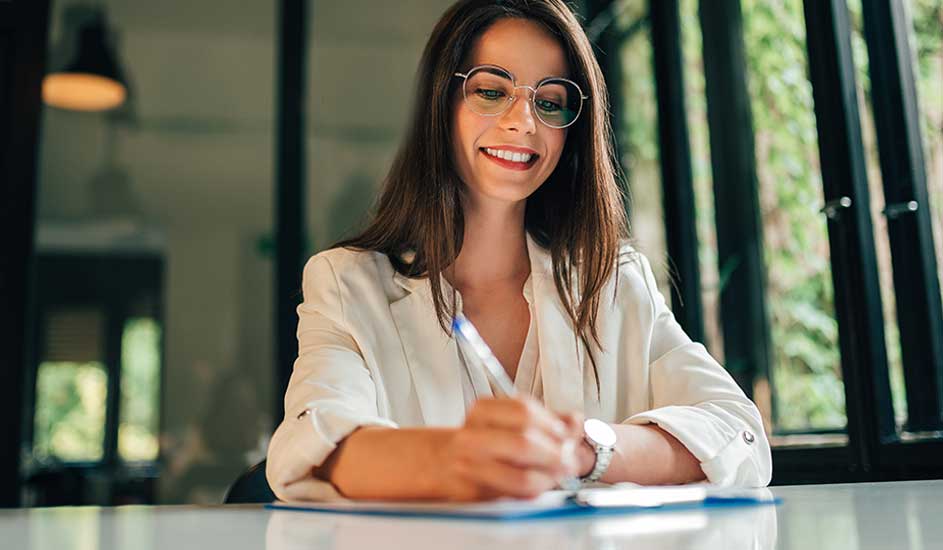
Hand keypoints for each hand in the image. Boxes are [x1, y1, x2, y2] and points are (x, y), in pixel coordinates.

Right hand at [438, 396, 583, 500]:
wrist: (445, 461)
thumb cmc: (488, 440)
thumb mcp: (515, 421)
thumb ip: (549, 419)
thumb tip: (576, 421)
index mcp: (482, 410)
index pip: (524, 411)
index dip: (553, 425)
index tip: (567, 435)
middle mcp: (471, 435)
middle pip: (524, 443)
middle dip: (555, 455)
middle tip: (569, 461)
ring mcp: (468, 465)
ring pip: (521, 477)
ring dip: (548, 478)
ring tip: (557, 475)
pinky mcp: (472, 492)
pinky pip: (514, 497)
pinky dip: (534, 492)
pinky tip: (539, 485)